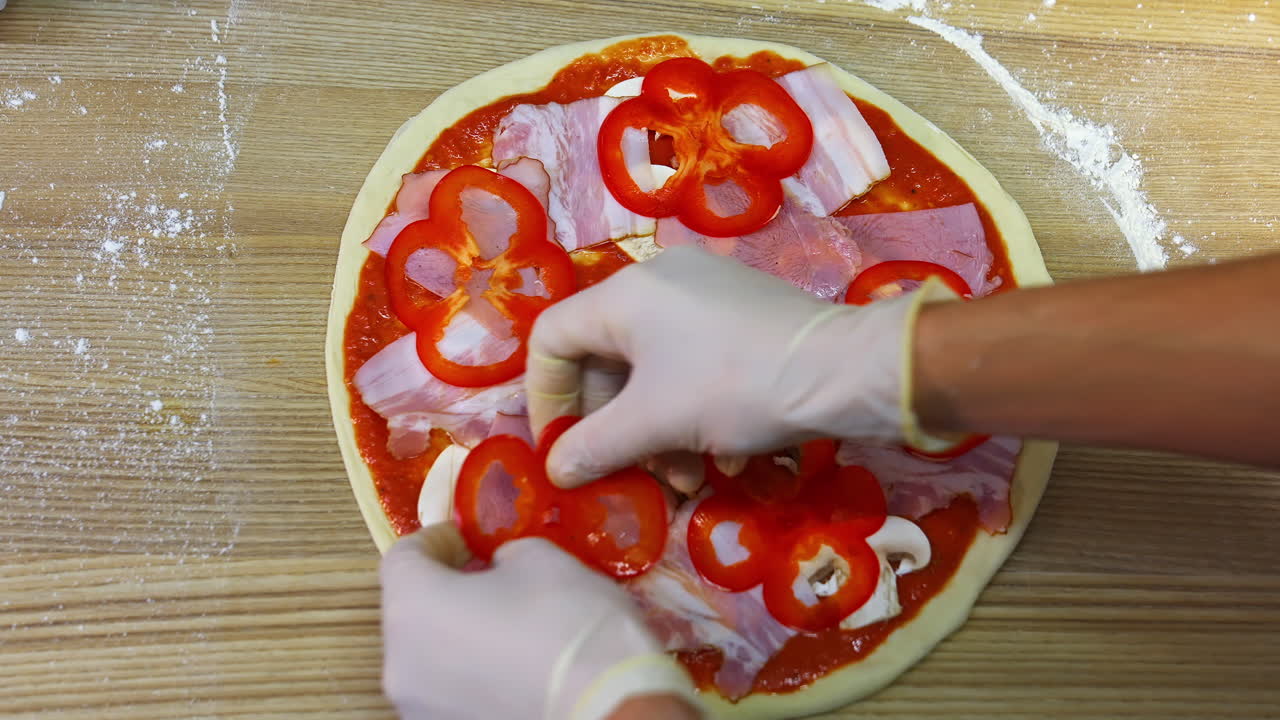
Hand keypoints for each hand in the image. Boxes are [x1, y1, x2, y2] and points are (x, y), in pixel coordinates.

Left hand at [380, 523, 699, 719]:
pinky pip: (451, 691)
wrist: (610, 708)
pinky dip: (473, 673)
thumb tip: (498, 568)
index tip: (464, 537)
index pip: (403, 558)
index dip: (435, 540)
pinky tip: (516, 665)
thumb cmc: (570, 625)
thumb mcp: (541, 558)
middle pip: (411, 611)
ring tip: (509, 624)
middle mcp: (400, 664)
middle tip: (490, 576)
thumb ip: (504, 555)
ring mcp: (420, 708)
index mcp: (413, 606)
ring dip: (458, 634)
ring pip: (429, 657)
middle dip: (447, 589)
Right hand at [526, 246, 937, 487]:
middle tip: (629, 473)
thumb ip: (595, 447)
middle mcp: (659, 283)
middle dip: (613, 427)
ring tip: (684, 479)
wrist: (843, 370)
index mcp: (625, 295)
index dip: (546, 398)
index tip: (563, 449)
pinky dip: (691, 411)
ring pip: (652, 369)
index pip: (552, 338)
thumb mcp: (655, 424)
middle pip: (604, 359)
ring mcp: (704, 295)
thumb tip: (556, 472)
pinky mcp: (740, 315)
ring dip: (656, 432)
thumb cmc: (734, 386)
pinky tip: (719, 456)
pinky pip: (691, 362)